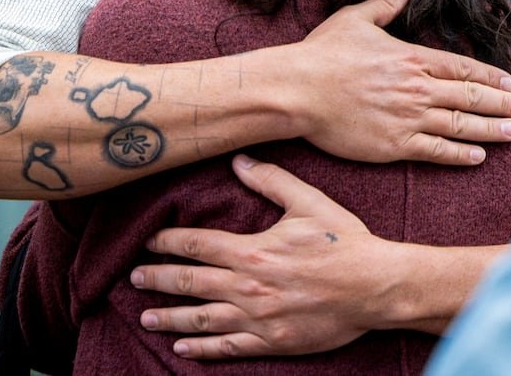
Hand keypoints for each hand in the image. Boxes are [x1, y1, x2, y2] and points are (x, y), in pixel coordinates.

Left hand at [131, 155, 389, 357]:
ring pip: (201, 319)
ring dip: (170, 317)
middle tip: (134, 277)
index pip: (198, 245)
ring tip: (146, 315)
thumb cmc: (345, 243)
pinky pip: (228, 347)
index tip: (149, 241)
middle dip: (158, 279)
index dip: (168, 242)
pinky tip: (182, 347)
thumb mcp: (311, 203)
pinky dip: (202, 349)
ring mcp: (259, 319)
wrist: (376, 287)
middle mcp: (249, 288)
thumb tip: (239, 161)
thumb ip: (272, 181)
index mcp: (254, 252)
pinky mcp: (272, 342)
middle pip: (190, 283)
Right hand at [289, 0, 510, 165]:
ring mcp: (408, 118)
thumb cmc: (323, 54)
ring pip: (461, 125)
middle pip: (471, 97)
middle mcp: (417, 88)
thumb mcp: (356, 18)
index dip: (490, 76)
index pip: (462, 68)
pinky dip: (460, 155)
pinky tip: (478, 157)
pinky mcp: (394, 145)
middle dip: (503, 104)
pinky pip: (436, 151)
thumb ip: (386, 3)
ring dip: (492, 130)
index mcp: (412, 58)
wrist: (297, 90)